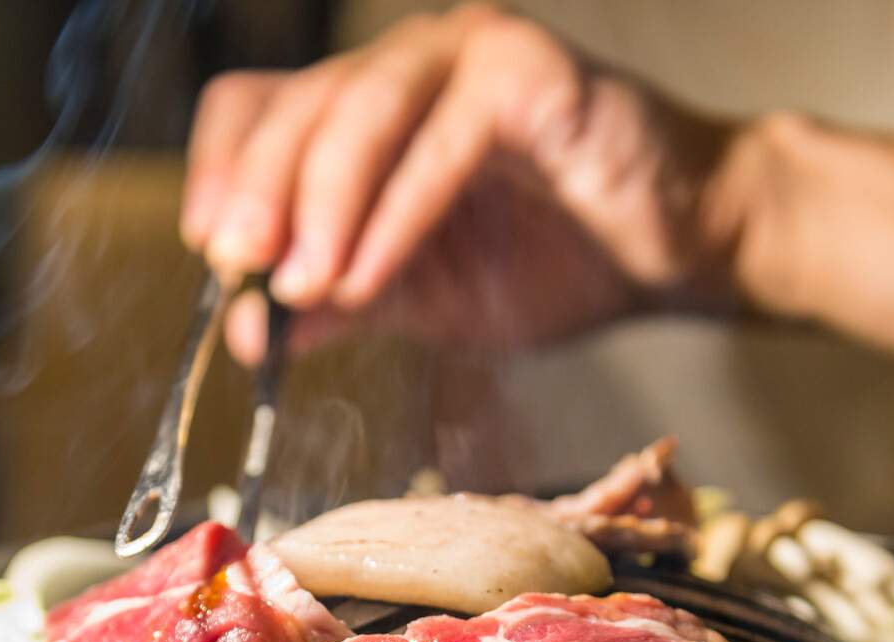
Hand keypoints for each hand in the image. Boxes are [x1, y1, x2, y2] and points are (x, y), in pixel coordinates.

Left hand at [180, 4, 745, 363]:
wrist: (681, 250)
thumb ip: (340, 302)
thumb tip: (252, 334)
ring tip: (300, 282)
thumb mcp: (424, 297)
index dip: (222, 170)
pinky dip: (395, 215)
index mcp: (374, 106)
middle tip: (239, 268)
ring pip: (360, 110)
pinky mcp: (527, 74)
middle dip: (256, 191)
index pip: (262, 107)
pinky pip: (441, 143)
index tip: (212, 252)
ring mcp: (469, 55)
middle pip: (298, 104)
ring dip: (320, 204)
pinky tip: (368, 276)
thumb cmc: (560, 258)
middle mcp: (412, 63)